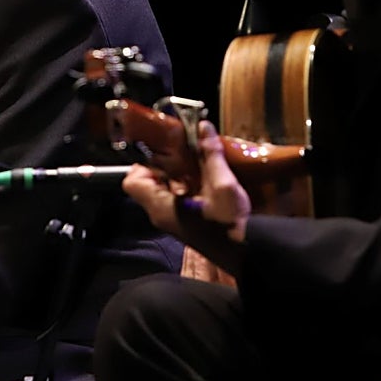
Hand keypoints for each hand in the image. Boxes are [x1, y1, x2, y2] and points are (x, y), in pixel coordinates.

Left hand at [122, 120, 251, 242]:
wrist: (247, 253)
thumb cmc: (229, 223)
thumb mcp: (222, 185)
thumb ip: (210, 155)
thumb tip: (204, 126)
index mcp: (160, 206)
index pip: (132, 181)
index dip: (143, 163)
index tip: (164, 151)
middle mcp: (161, 213)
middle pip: (149, 182)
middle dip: (164, 163)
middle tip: (183, 149)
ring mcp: (173, 219)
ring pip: (164, 189)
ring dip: (178, 173)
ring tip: (196, 157)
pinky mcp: (186, 221)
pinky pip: (176, 198)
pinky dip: (187, 184)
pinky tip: (206, 175)